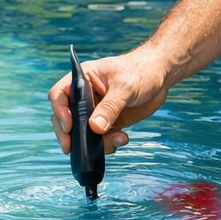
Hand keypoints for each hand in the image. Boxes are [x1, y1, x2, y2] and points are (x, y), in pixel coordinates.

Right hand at [48, 47, 171, 154]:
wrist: (161, 75)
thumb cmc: (141, 71)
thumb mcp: (125, 87)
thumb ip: (110, 107)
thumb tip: (95, 128)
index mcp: (84, 78)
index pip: (60, 94)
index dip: (59, 111)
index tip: (69, 127)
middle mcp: (86, 95)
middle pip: (66, 117)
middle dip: (69, 135)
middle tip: (72, 149)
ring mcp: (96, 110)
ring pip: (83, 132)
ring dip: (94, 142)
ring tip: (115, 141)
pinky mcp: (108, 121)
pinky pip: (100, 138)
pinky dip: (108, 143)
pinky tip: (122, 139)